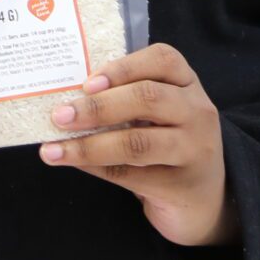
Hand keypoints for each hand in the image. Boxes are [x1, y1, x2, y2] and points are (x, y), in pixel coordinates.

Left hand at [38, 44, 234, 248]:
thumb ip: (124, 98)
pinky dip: (96, 167)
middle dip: (98, 107)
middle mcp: (197, 112)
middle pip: (148, 98)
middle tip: (60, 116)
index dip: (122, 67)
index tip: (86, 82)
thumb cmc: (169, 141)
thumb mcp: (158, 112)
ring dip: (89, 145)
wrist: (206, 199)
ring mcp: (195, 149)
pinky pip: (131, 174)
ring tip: (54, 149)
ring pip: (137, 142)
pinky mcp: (181, 184)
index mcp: (187, 83)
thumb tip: (65, 100)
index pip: (163, 60)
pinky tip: (72, 163)